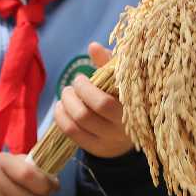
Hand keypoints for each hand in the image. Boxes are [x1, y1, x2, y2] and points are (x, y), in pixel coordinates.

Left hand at [54, 42, 132, 158]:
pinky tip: (60, 108)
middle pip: (95, 106)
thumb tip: (93, 46)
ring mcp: (110, 139)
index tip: (84, 77)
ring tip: (66, 94)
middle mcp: (125, 125)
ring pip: (81, 119)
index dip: (92, 85)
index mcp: (134, 105)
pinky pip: (72, 132)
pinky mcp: (96, 148)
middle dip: (78, 91)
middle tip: (74, 84)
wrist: (127, 137)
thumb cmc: (122, 100)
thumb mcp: (120, 81)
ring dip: (67, 102)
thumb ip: (108, 63)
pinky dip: (61, 117)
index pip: (114, 94)